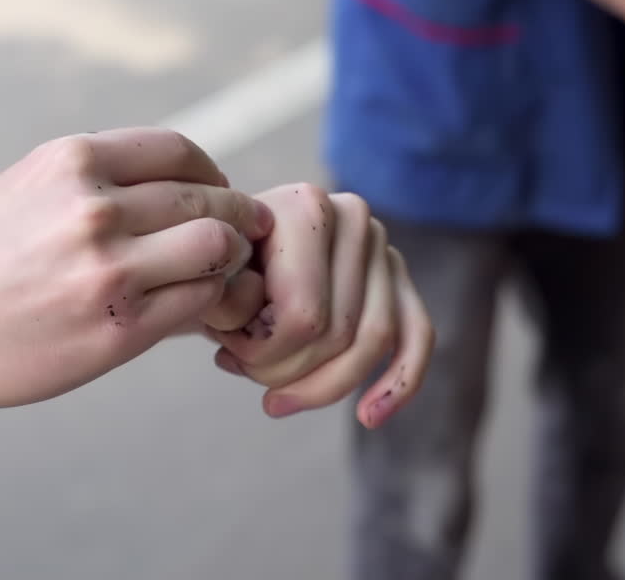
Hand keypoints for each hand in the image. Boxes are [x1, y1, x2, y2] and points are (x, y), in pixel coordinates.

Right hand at [0, 128, 273, 417]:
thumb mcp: (24, 190)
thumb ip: (92, 180)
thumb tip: (169, 181)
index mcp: (70, 162)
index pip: (179, 151)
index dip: (211, 173)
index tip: (215, 193)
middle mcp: (93, 208)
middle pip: (208, 198)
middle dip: (234, 215)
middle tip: (236, 237)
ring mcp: (109, 270)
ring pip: (218, 246)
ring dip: (230, 258)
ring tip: (220, 273)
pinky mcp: (121, 330)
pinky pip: (202, 301)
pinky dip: (213, 300)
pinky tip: (198, 307)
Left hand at [203, 184, 433, 428]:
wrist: (227, 246)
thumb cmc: (215, 265)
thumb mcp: (207, 277)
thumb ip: (226, 300)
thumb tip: (249, 330)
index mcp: (307, 207)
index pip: (304, 315)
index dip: (265, 356)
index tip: (226, 354)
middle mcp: (355, 217)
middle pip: (341, 332)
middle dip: (288, 373)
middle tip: (243, 372)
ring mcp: (381, 245)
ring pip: (376, 341)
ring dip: (324, 386)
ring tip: (276, 398)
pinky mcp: (398, 277)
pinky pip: (417, 335)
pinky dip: (399, 382)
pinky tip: (368, 417)